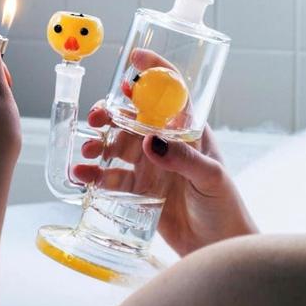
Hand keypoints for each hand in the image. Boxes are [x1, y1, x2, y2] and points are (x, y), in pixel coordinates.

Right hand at [75, 49, 256, 255]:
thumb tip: (149, 141)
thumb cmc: (224, 206)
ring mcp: (150, 165)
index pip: (171, 92)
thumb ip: (182, 158)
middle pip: (134, 117)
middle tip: (96, 117)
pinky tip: (82, 175)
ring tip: (87, 151)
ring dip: (99, 143)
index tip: (134, 58)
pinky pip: (112, 176)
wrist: (217, 246)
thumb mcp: (210, 177)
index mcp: (188, 131)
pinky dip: (95, 174)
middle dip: (112, 112)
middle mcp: (165, 143)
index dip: (154, 71)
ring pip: (117, 145)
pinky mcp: (138, 188)